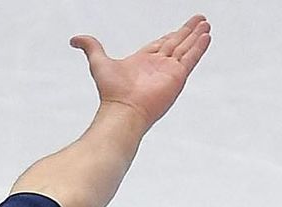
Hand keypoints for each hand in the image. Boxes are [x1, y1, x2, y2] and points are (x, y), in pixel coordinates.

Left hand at [70, 13, 211, 128]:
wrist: (122, 109)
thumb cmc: (111, 91)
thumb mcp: (98, 60)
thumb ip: (90, 46)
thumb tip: (75, 40)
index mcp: (144, 62)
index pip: (161, 44)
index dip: (171, 35)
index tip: (181, 29)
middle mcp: (159, 66)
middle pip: (177, 43)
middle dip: (188, 32)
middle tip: (200, 21)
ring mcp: (170, 71)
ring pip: (186, 48)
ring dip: (196, 36)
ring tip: (206, 25)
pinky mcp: (177, 76)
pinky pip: (191, 58)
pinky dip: (199, 47)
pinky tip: (206, 37)